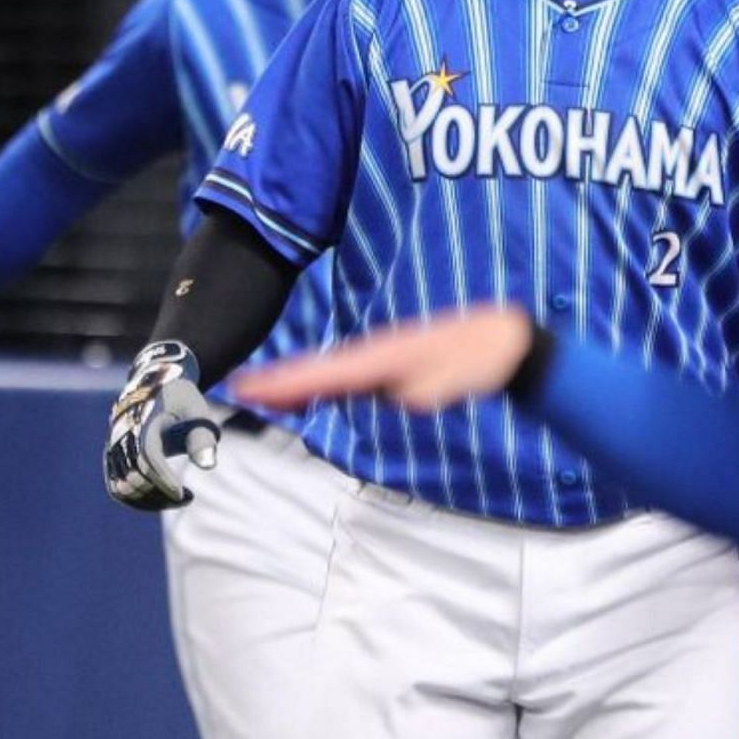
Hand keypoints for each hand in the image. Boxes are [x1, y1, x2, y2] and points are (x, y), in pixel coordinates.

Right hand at [104, 341, 223, 511]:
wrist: (154, 384)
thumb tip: (208, 466)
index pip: (149, 458)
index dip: (164, 480)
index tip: (183, 495)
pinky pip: (117, 488)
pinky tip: (163, 501)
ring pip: (123, 488)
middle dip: (161, 493)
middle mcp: (122, 438)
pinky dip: (136, 501)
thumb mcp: (197, 410)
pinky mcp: (112, 459)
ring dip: (150, 501)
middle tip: (188, 498)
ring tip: (179, 500)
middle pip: (135, 477)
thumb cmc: (180, 399)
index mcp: (142, 423)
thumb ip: (203, 436)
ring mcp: (113, 449)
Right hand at [234, 307, 533, 411]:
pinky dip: (319, 382)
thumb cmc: (482, 359)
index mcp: (389, 357)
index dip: (289, 382)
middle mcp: (378, 355)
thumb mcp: (463, 377)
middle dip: (279, 379)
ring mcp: (382, 360)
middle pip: (320, 370)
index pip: (330, 373)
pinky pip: (345, 376)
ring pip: (330, 372)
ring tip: (255, 390)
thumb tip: (408, 399)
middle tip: (236, 386)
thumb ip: (434, 389)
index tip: (250, 385)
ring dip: (294, 381)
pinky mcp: (389, 367)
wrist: (501, 339)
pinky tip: (305, 394)